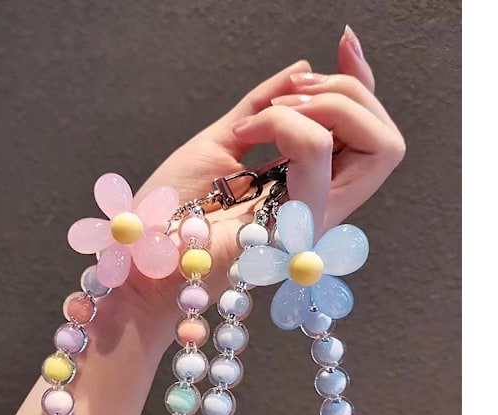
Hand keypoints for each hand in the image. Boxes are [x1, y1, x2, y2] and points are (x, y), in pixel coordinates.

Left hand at [121, 27, 404, 330]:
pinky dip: (282, 123)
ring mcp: (312, 219)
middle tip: (290, 96)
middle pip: (386, 141)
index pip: (364, 136)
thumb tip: (301, 70)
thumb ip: (263, 108)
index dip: (363, 85)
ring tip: (262, 118)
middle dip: (347, 93)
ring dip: (322, 105)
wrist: (144, 254)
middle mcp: (319, 204)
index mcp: (306, 186)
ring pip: (375, 145)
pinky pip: (317, 153)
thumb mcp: (221, 141)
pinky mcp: (293, 225)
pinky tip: (246, 134)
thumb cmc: (173, 209)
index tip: (344, 43)